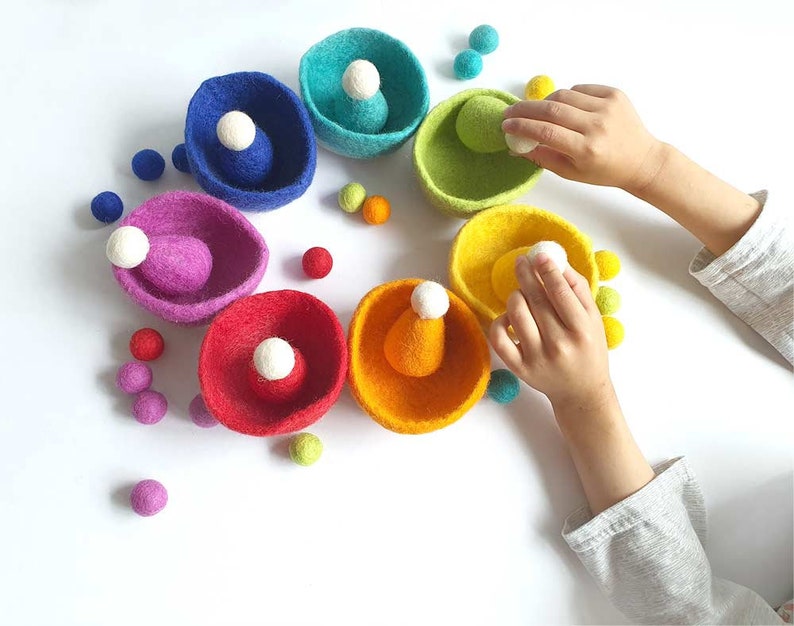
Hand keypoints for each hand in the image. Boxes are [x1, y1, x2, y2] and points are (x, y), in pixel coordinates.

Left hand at [489, 253, 611, 409]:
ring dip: (516, 296)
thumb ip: (577, 289)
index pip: (560, 293)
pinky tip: (510, 316)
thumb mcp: (593, 319)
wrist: (581, 391)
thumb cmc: (588, 349)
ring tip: (522, 293)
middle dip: (526, 275)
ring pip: (516, 314)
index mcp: (582, 330)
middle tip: (521, 262)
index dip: (548, 271)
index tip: (539, 256)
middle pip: (536, 300)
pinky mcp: (519, 368)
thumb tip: (556, 262)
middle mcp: (560, 345)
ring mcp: (537, 358)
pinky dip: (500, 321)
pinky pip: (499, 337)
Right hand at [502, 85, 664, 192]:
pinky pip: (580, 89)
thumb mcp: (570, 172)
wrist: (641, 159)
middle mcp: (597, 126)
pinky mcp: (614, 94)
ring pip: (564, 96)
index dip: (522, 126)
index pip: (546, 132)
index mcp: (586, 149)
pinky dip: (567, 97)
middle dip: (526, 109)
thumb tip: (515, 145)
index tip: (506, 125)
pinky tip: (565, 108)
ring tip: (538, 111)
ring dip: (546, 103)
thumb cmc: (603, 170)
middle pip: (552, 110)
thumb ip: (542, 157)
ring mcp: (607, 107)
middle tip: (511, 111)